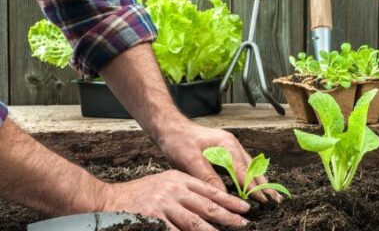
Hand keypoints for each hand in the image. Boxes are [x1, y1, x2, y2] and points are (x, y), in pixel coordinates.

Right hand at [102, 169, 249, 230]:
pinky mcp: (153, 219)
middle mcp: (174, 190)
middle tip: (245, 224)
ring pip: (195, 223)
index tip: (245, 208)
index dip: (229, 200)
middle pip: (207, 206)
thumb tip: (207, 207)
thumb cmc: (139, 195)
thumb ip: (185, 193)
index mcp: (178, 179)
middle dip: (229, 217)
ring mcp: (163, 205)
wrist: (108, 200)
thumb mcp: (164, 184)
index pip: (210, 190)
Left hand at [156, 120, 281, 202]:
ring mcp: (229, 147)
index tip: (263, 200)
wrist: (170, 127)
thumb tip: (223, 195)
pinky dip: (249, 177)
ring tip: (270, 195)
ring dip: (259, 181)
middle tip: (275, 200)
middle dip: (264, 184)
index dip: (253, 187)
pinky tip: (253, 185)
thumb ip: (207, 177)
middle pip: (252, 168)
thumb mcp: (190, 159)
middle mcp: (232, 145)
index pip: (244, 171)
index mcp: (227, 144)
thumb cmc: (178, 140)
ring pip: (249, 166)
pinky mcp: (224, 152)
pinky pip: (241, 166)